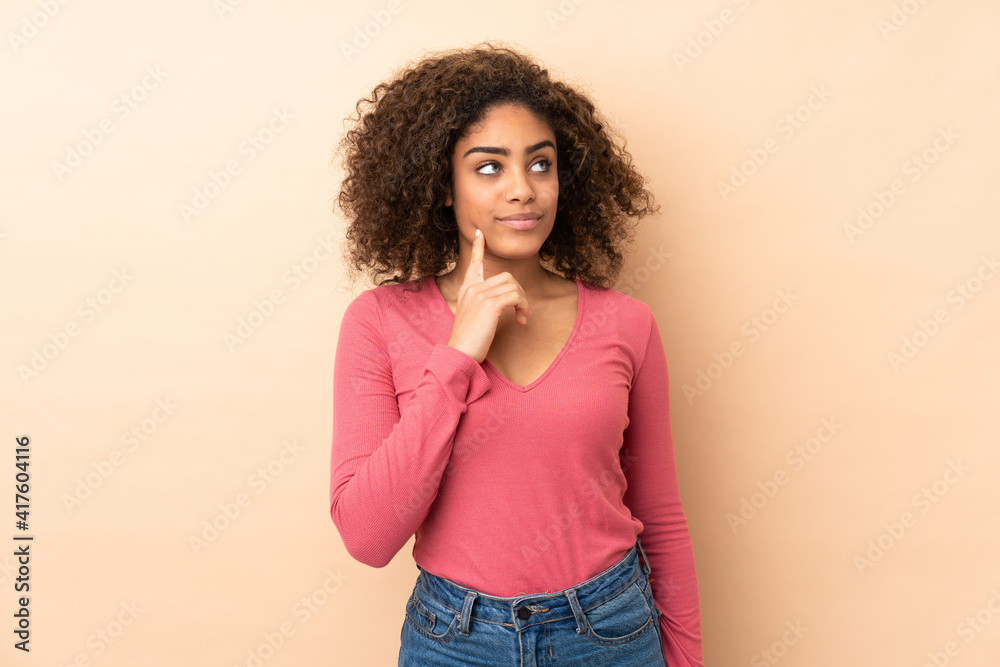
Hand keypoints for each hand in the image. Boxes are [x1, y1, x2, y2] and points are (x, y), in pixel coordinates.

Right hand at [446, 228, 531, 362]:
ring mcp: (479, 295)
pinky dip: (523, 306)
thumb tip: (506, 300)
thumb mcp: (474, 317)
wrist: (460, 353)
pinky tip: (521, 319)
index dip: (478, 247)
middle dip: (520, 293)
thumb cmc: (469, 340)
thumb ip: (484, 305)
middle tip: (522, 312)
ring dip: (523, 302)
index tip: (480, 233)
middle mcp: (471, 288)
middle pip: (507, 277)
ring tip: (522, 317)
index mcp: (466, 290)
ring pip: (513, 286)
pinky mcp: (489, 305)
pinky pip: (515, 296)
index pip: (474, 263)